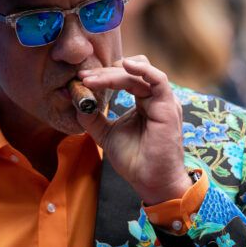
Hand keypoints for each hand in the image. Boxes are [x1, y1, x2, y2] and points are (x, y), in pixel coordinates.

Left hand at [77, 56, 191, 204]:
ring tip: (93, 79)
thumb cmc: (134, 160)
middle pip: (129, 72)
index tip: (81, 79)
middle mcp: (155, 98)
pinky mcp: (168, 107)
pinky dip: (142, 69)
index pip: (124, 77)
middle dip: (104, 73)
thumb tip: (77, 102)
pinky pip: (158, 80)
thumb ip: (93, 118)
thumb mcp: (106, 134)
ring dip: (113, 74)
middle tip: (84, 78)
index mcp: (144, 101)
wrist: (150, 181)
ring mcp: (163, 100)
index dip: (102, 76)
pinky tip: (124, 65)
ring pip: (139, 74)